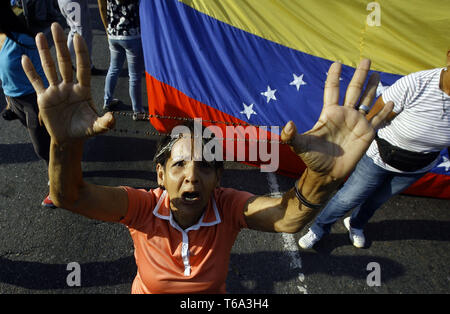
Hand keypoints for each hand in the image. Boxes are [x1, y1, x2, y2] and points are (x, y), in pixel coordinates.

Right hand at [21, 23, 113, 144]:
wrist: (69, 139)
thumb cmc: (84, 130)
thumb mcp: (96, 128)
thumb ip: (105, 123)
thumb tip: (112, 118)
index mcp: (83, 90)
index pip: (82, 67)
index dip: (80, 53)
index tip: (78, 37)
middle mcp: (69, 86)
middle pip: (64, 62)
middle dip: (60, 44)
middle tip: (57, 26)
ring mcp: (56, 90)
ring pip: (49, 68)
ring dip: (44, 52)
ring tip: (40, 35)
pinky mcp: (44, 98)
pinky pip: (36, 82)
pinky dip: (30, 71)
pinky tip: (25, 58)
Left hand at [281, 59, 392, 182]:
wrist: (327, 174)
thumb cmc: (312, 159)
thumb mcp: (300, 146)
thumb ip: (291, 136)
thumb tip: (287, 125)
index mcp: (329, 113)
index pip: (332, 90)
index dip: (334, 76)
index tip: (337, 63)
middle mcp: (345, 115)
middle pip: (354, 90)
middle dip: (360, 75)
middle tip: (366, 59)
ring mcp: (357, 123)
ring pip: (367, 101)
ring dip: (373, 88)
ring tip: (378, 74)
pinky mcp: (367, 134)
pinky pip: (378, 120)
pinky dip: (385, 111)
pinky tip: (392, 102)